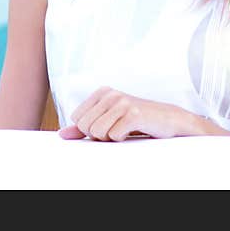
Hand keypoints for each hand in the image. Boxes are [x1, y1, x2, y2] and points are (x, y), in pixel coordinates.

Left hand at [58, 87, 182, 141]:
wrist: (168, 119)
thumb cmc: (136, 120)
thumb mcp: (108, 120)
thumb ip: (83, 127)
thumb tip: (61, 135)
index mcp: (102, 92)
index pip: (77, 119)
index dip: (90, 129)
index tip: (107, 125)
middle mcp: (111, 94)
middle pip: (85, 126)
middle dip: (99, 135)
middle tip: (117, 129)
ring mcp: (123, 102)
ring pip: (97, 132)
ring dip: (110, 138)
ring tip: (124, 130)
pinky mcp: (134, 114)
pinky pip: (114, 135)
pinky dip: (122, 139)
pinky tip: (133, 130)